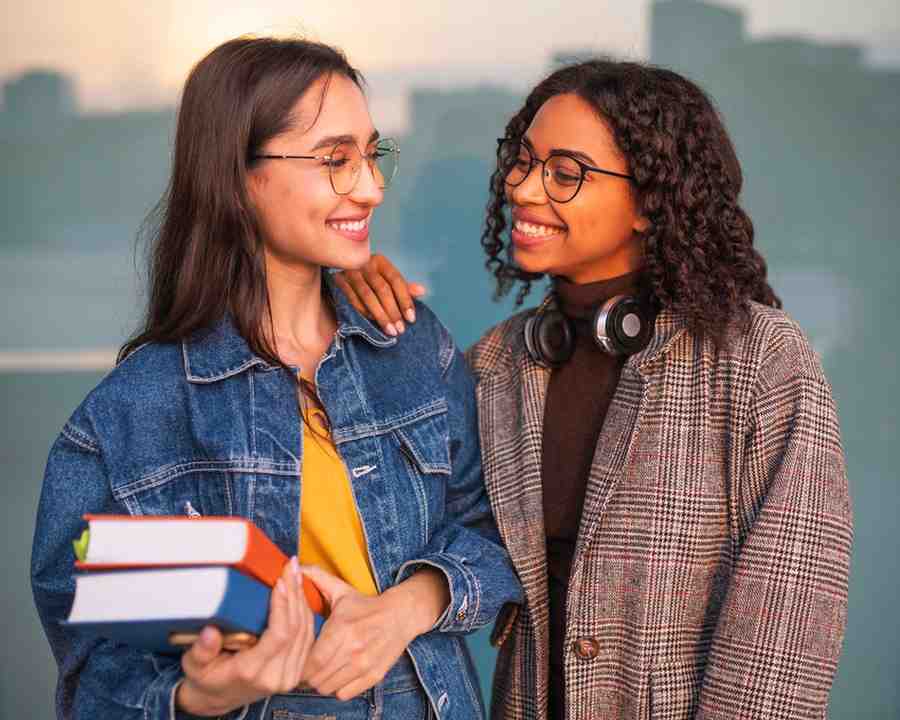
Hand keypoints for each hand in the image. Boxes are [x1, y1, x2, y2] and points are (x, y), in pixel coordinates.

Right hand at [176, 558, 314, 715]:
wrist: (218, 698)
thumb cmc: (207, 679)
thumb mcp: (195, 666)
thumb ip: (202, 651)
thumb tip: (209, 632)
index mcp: (253, 672)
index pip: (279, 635)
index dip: (282, 606)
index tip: (279, 582)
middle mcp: (277, 676)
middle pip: (297, 629)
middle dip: (295, 594)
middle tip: (290, 568)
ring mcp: (290, 675)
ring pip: (307, 631)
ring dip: (302, 599)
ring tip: (295, 574)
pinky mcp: (297, 669)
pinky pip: (308, 636)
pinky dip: (305, 611)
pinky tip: (298, 592)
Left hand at [300, 565, 447, 700]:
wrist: (401, 614)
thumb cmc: (366, 605)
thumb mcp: (341, 591)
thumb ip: (316, 579)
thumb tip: (294, 565)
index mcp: (341, 629)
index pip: (311, 661)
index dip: (300, 664)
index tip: (299, 659)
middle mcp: (353, 650)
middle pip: (317, 679)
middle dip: (308, 676)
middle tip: (308, 667)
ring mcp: (365, 665)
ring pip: (329, 688)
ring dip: (322, 683)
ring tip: (323, 671)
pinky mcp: (374, 675)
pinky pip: (345, 694)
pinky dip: (338, 688)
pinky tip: (339, 675)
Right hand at [333, 254, 425, 335]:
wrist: (340, 267)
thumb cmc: (369, 278)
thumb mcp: (386, 280)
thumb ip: (403, 287)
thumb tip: (422, 291)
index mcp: (381, 262)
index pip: (396, 280)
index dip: (405, 300)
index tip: (411, 318)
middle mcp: (366, 264)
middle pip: (382, 289)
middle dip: (393, 311)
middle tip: (400, 329)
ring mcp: (351, 272)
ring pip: (368, 296)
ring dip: (380, 315)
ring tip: (390, 330)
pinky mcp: (339, 281)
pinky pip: (353, 300)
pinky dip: (364, 312)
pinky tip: (373, 322)